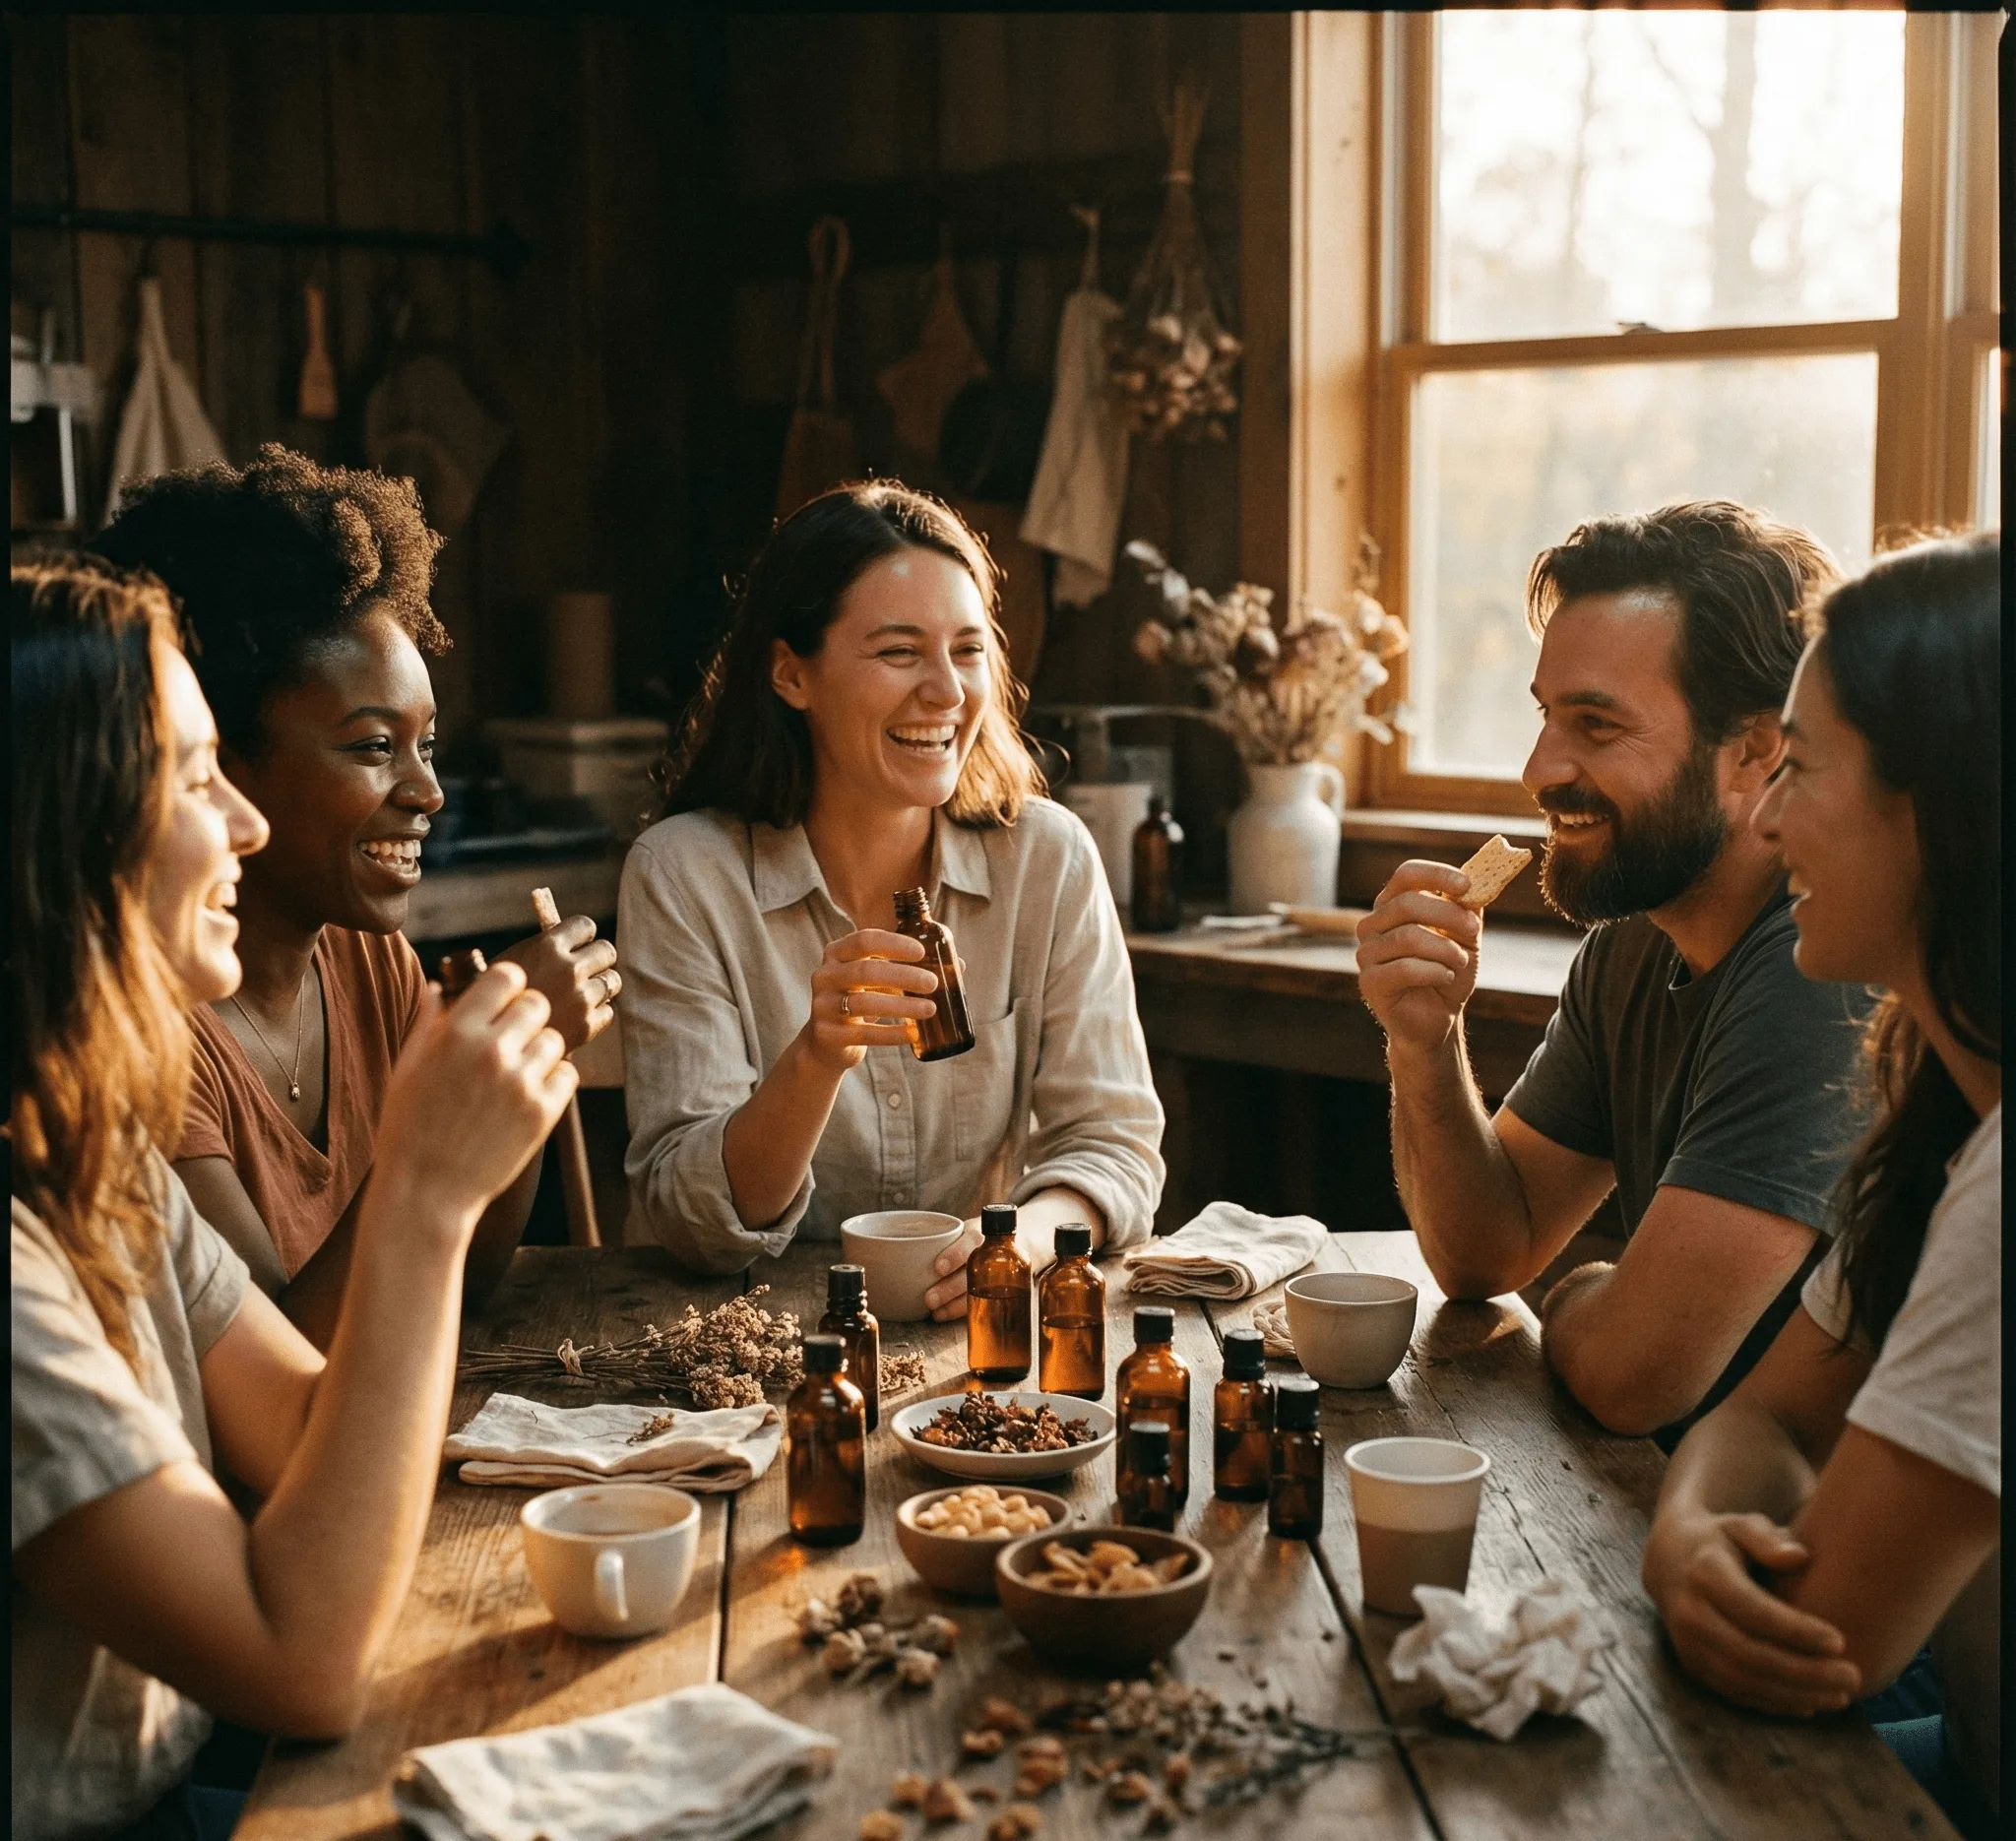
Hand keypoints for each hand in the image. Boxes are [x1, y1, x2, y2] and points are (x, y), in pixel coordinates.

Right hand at [373, 962, 577, 1235]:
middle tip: (512, 1042)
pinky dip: (554, 1081)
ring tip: (516, 1075)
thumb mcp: (407, 1067)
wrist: (426, 1191)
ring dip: (540, 1052)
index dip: (508, 987)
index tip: (503, 1004)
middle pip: (537, 1004)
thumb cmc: (410, 1127)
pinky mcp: (543, 1112)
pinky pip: (568, 1074)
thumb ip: (428, 1021)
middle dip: (526, 1018)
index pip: (507, 976)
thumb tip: (442, 984)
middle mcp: (492, 1051)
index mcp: (457, 1032)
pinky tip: (529, 1096)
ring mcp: (521, 1082)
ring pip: (555, 1040)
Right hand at [494, 916, 619, 1054]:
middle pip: (607, 951)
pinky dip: (597, 1013)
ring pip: (612, 981)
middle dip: (597, 959)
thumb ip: (544, 948)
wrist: (488, 1044)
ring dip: (600, 987)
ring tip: (578, 995)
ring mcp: (581, 998)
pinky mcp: (587, 1025)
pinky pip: (608, 1011)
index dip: (582, 935)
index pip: (586, 925)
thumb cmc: (495, 1001)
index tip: (577, 945)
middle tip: (583, 970)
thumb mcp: (511, 963)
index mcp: (548, 946)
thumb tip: (571, 937)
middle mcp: (569, 969)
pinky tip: (576, 1017)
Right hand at [797, 929, 938, 1075]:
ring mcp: (823, 1005)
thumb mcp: (879, 980)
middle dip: (904, 976)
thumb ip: (910, 969)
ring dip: (903, 1006)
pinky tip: (913, 1033)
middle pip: (867, 971)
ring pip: (865, 1002)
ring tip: (931, 1009)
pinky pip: (864, 1033)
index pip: (865, 940)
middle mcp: (825, 975)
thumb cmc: (861, 999)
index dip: (894, 944)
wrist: (827, 1042)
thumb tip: (958, 964)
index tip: (922, 951)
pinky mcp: (827, 1034)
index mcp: (837, 953)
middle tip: (934, 984)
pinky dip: (892, 1033)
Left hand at [924, 1218, 982, 1321]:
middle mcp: (984, 1251)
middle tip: (929, 1298)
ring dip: (954, 1303)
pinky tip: (940, 1315)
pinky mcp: (985, 1289)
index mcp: (973, 1232)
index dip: (955, 1254)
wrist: (989, 1243)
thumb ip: (922, 1239)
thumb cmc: (956, 1237)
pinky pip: (974, 1302)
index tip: (938, 1268)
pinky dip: (956, 1311)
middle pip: (972, 1270)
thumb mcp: (945, 1230)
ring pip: (975, 1289)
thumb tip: (876, 1248)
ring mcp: (988, 1272)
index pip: (970, 1240)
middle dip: (951, 1287)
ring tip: (934, 1310)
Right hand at [1354, 860, 1482, 1059]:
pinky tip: (1445, 979)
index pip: (1406, 875)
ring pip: (1408, 937)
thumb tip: (1477, 881)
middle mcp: (1373, 924)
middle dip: (1448, 915)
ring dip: (1445, 950)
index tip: (1467, 885)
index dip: (1436, 875)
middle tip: (1474, 930)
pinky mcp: (1368, 981)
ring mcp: (1366, 952)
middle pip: (1407, 903)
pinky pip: (1404, 968)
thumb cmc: (1447, 972)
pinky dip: (1435, 972)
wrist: (1438, 1018)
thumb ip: (1467, 908)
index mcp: (1393, 905)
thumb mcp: (1465, 937)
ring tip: (1459, 962)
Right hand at [1642, 1510, 1860, 1716]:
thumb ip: (1766, 1537)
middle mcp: (1689, 1612)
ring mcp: (1687, 1643)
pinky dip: (1774, 1702)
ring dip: (1795, 1694)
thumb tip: (1798, 1556)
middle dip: (1805, 1672)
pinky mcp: (1692, 1665)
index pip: (1752, 1609)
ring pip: (1744, 1680)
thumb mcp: (1740, 1525)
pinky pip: (1736, 1692)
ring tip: (1840, 1696)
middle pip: (1750, 1653)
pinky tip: (1811, 1703)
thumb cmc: (1721, 1540)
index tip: (1840, 1641)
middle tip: (1853, 1677)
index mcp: (1703, 1572)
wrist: (1669, 1561)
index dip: (1796, 1630)